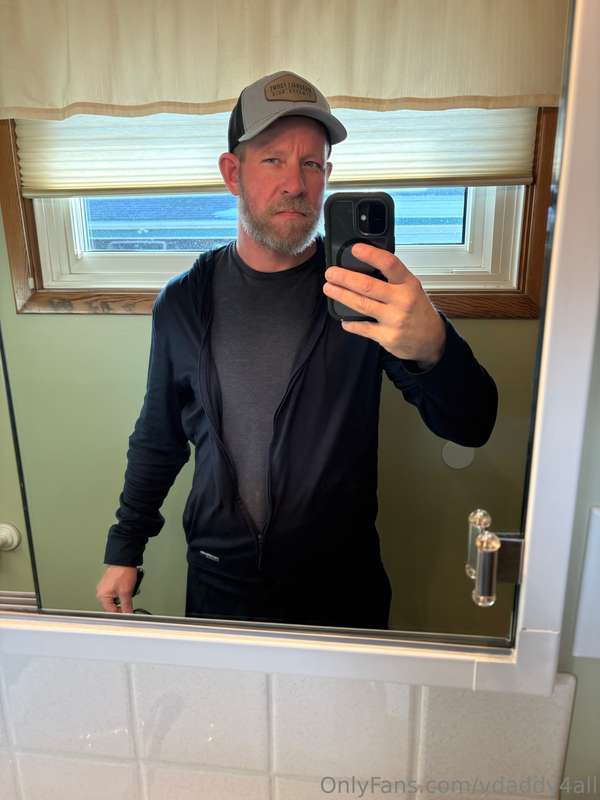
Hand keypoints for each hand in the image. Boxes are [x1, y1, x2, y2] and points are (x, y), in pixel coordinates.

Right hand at [95, 566, 137, 612]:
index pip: (111, 611)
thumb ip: (126, 606)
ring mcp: (105, 587)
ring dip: (123, 597)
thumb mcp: (126, 592)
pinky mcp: (109, 583)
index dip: (121, 613)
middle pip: (112, 605)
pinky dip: (122, 592)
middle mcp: (101, 592)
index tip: (128, 612)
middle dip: (122, 604)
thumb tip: (127, 614)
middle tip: (129, 600)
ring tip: (129, 590)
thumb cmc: (123, 572)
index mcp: (102, 596)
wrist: (125, 559)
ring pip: (115, 599)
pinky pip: (115, 592)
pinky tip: (128, 587)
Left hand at [323, 243, 445, 367]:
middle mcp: (402, 301)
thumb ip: (393, 279)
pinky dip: (350, 322)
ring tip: (329, 288)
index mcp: (409, 284)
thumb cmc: (418, 311)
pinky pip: (362, 328)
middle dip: (345, 278)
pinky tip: (343, 319)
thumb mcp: (412, 289)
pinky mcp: (387, 337)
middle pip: (369, 286)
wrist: (431, 340)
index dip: (371, 255)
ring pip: (361, 305)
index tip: (355, 249)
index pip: (390, 264)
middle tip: (331, 273)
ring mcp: (394, 320)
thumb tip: (364, 266)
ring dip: (341, 295)